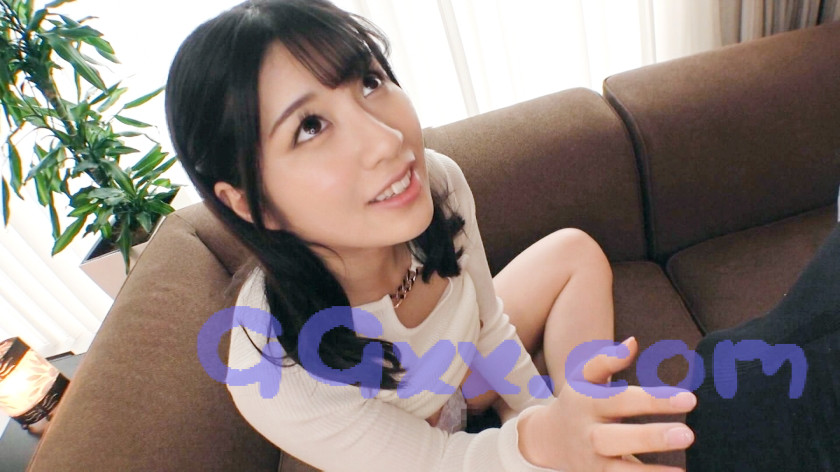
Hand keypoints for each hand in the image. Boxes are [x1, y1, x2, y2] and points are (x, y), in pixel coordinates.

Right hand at [517, 337, 696, 470]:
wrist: (547, 439)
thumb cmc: (578, 402)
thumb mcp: (584, 378)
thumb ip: (607, 360)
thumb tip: (632, 343)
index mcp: (585, 403)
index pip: (621, 400)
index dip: (654, 399)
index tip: (690, 398)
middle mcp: (587, 434)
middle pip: (615, 437)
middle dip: (650, 437)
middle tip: (688, 435)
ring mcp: (592, 461)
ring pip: (617, 471)